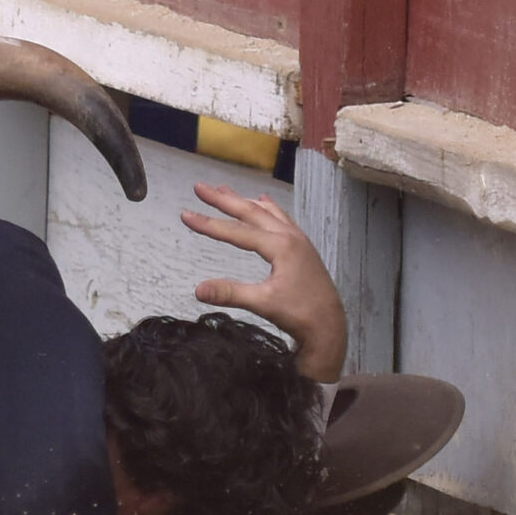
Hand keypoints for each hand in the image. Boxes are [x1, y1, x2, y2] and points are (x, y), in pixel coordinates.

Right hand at [182, 181, 346, 381]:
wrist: (331, 327)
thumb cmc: (299, 315)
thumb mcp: (262, 303)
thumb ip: (230, 293)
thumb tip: (197, 290)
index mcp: (280, 246)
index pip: (236, 232)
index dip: (209, 224)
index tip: (185, 215)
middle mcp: (290, 237)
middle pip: (251, 212)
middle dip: (224, 199)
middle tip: (200, 187)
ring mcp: (299, 240)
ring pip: (267, 212)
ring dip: (244, 201)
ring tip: (224, 190)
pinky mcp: (303, 248)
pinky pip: (282, 218)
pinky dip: (268, 208)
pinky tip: (264, 201)